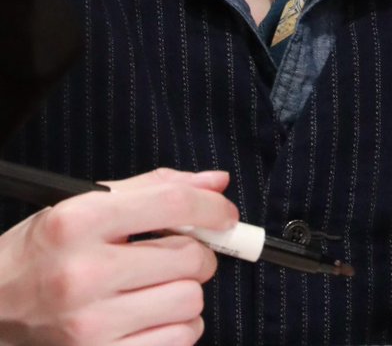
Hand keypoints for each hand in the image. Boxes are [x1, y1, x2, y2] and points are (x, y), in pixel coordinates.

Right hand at [0, 167, 237, 345]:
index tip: (224, 215)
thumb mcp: (85, 204)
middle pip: (190, 258)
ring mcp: (90, 326)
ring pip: (190, 302)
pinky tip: (153, 314)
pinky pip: (178, 341)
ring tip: (160, 285)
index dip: (212, 208)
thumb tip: (217, 184)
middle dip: (197, 251)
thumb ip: (155, 188)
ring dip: (188, 291)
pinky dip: (178, 326)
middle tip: (178, 252)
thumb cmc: (44, 251)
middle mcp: (84, 274)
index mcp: (79, 221)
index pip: (172, 205)